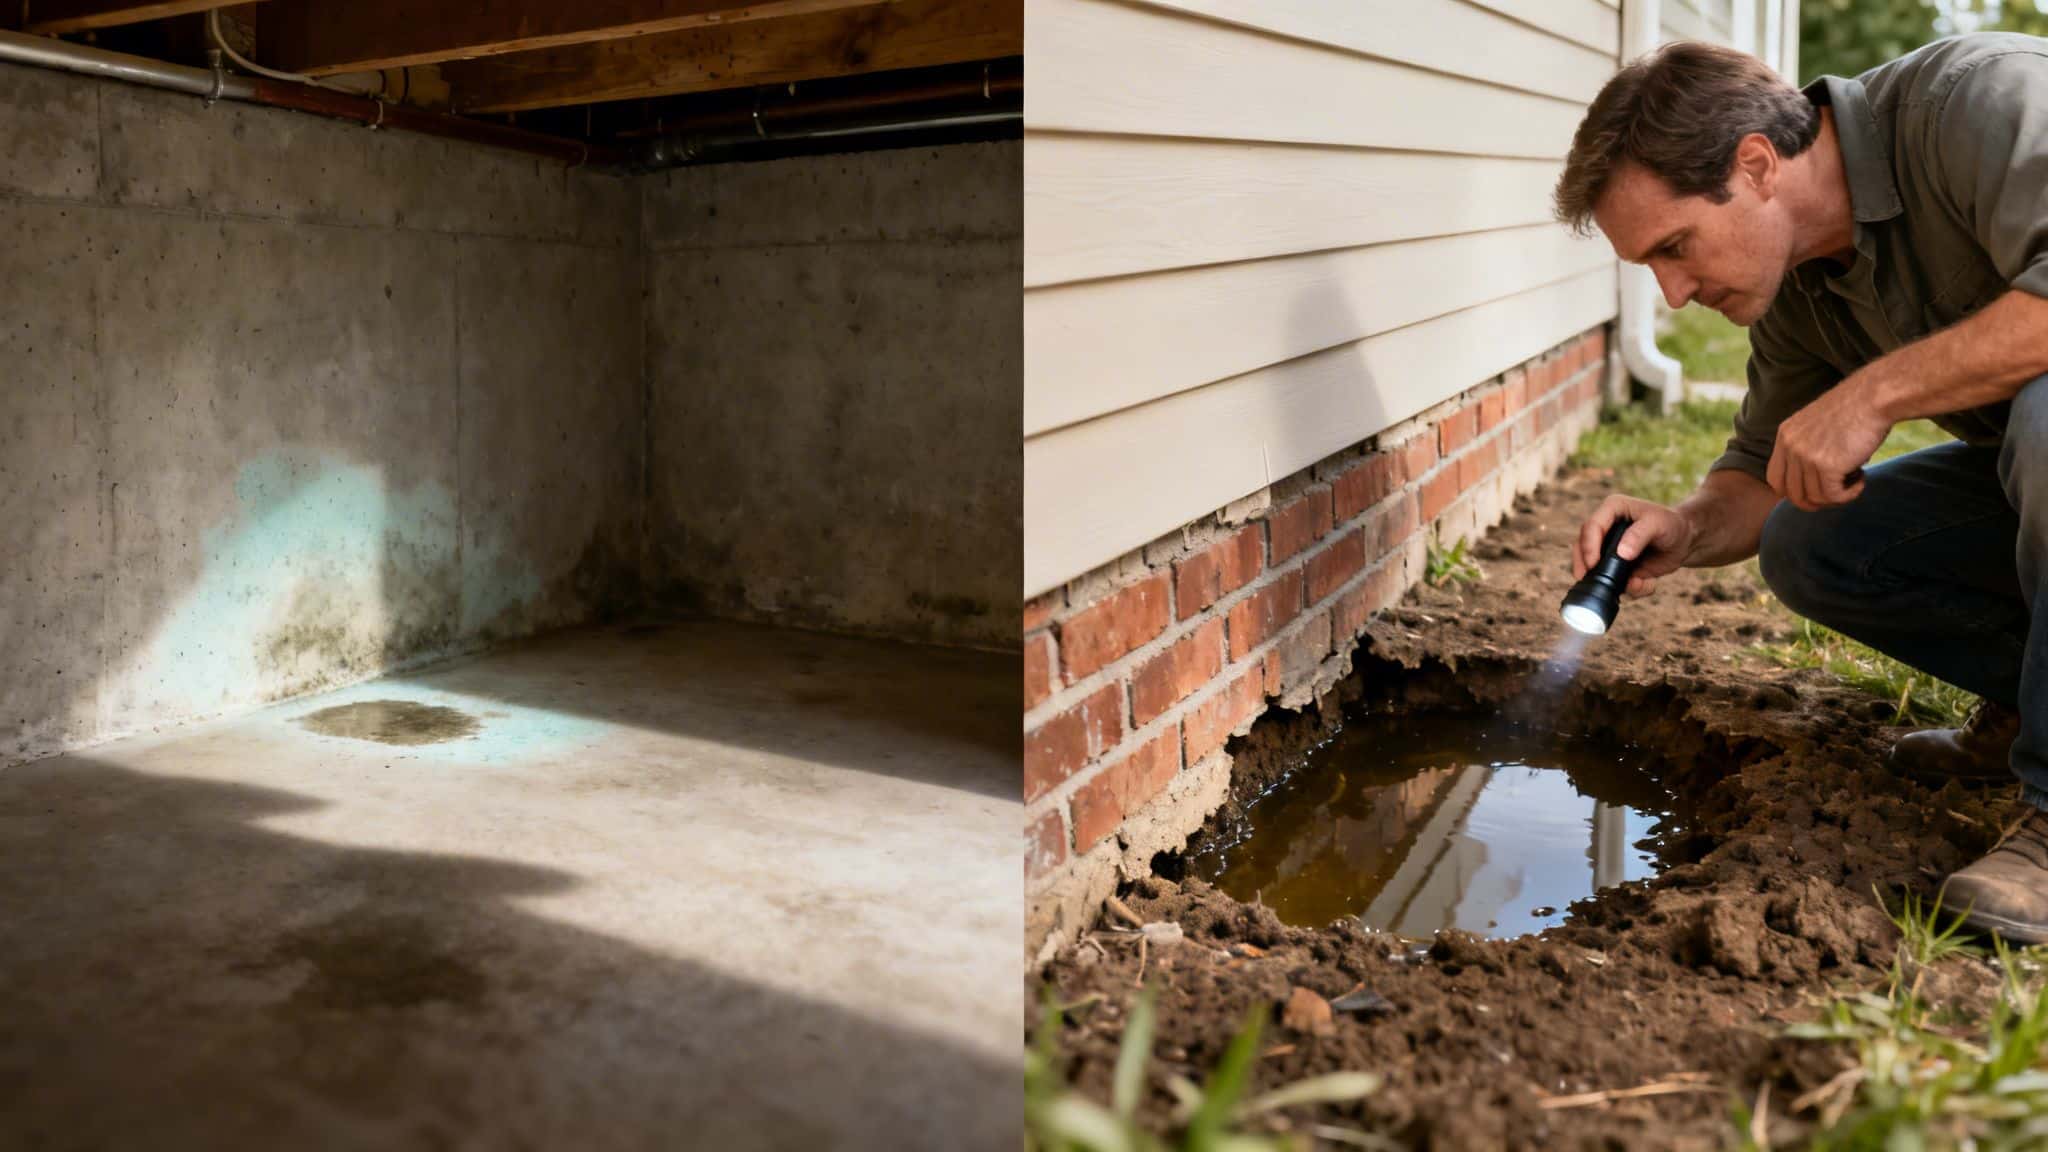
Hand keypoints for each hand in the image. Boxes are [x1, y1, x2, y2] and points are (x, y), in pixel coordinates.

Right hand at [1573, 495, 1694, 598]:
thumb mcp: (1658, 524)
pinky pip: (1611, 579)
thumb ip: (1639, 535)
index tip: (1593, 564)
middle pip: (1582, 546)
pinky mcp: (1615, 565)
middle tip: (1587, 579)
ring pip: (1590, 565)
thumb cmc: (1671, 525)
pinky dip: (1627, 588)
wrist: (1684, 541)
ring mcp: (1608, 548)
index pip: (1591, 526)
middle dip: (1584, 565)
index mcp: (1612, 510)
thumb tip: (1621, 554)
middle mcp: (1605, 528)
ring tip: (1633, 585)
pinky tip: (1646, 584)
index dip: (1588, 546)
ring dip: (1605, 580)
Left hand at [1766, 376, 1890, 510]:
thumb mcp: (1821, 427)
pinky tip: (1862, 480)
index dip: (1794, 492)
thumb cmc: (1858, 410)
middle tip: (1839, 492)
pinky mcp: (1826, 465)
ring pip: (1814, 497)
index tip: (1817, 490)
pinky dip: (1849, 494)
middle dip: (1815, 501)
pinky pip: (1833, 496)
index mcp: (1785, 434)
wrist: (1877, 395)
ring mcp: (1805, 456)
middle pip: (1791, 493)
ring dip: (1837, 496)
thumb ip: (1809, 450)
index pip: (1775, 479)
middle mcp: (1790, 445)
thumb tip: (1814, 487)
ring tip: (1856, 478)